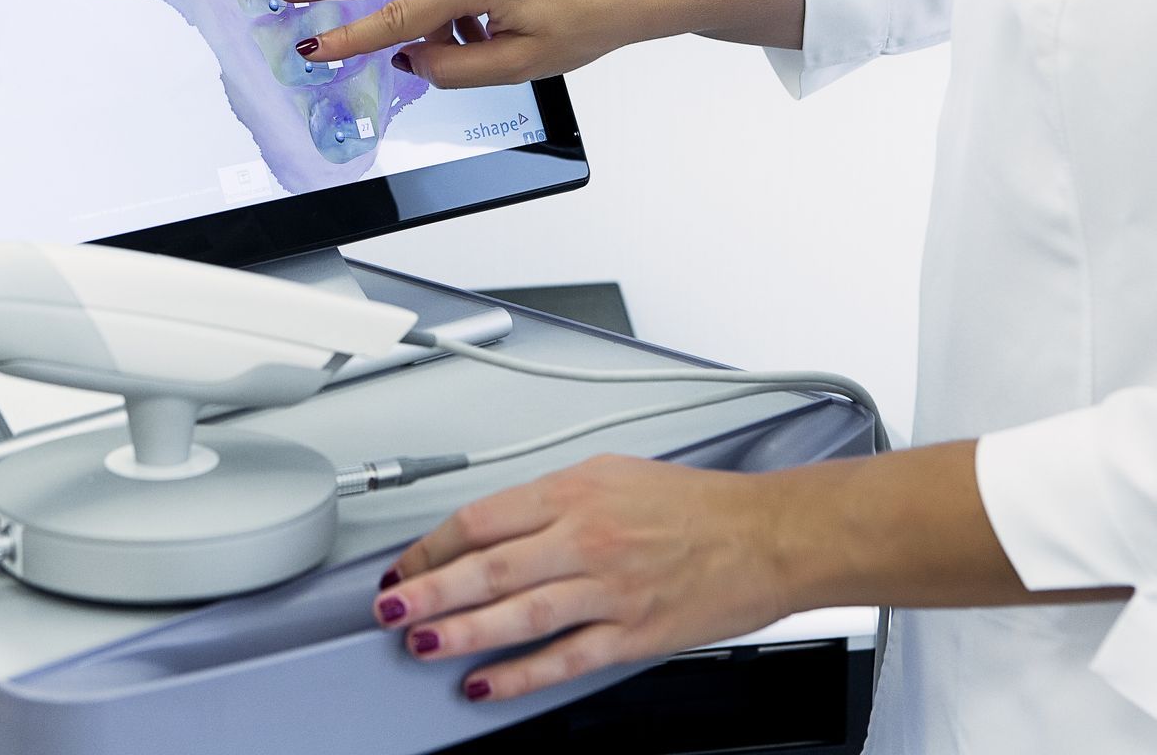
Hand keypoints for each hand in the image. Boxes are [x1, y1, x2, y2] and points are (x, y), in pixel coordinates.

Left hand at [371, 455, 790, 702]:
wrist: (768, 534)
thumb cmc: (696, 503)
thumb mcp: (611, 472)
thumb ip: (550, 499)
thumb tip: (494, 525)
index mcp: (574, 492)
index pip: (481, 519)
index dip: (432, 546)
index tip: (405, 564)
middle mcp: (585, 539)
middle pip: (487, 566)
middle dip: (427, 589)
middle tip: (388, 607)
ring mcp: (608, 590)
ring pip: (517, 614)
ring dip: (461, 632)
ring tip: (420, 642)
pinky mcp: (633, 633)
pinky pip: (564, 658)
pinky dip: (520, 675)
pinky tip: (485, 683)